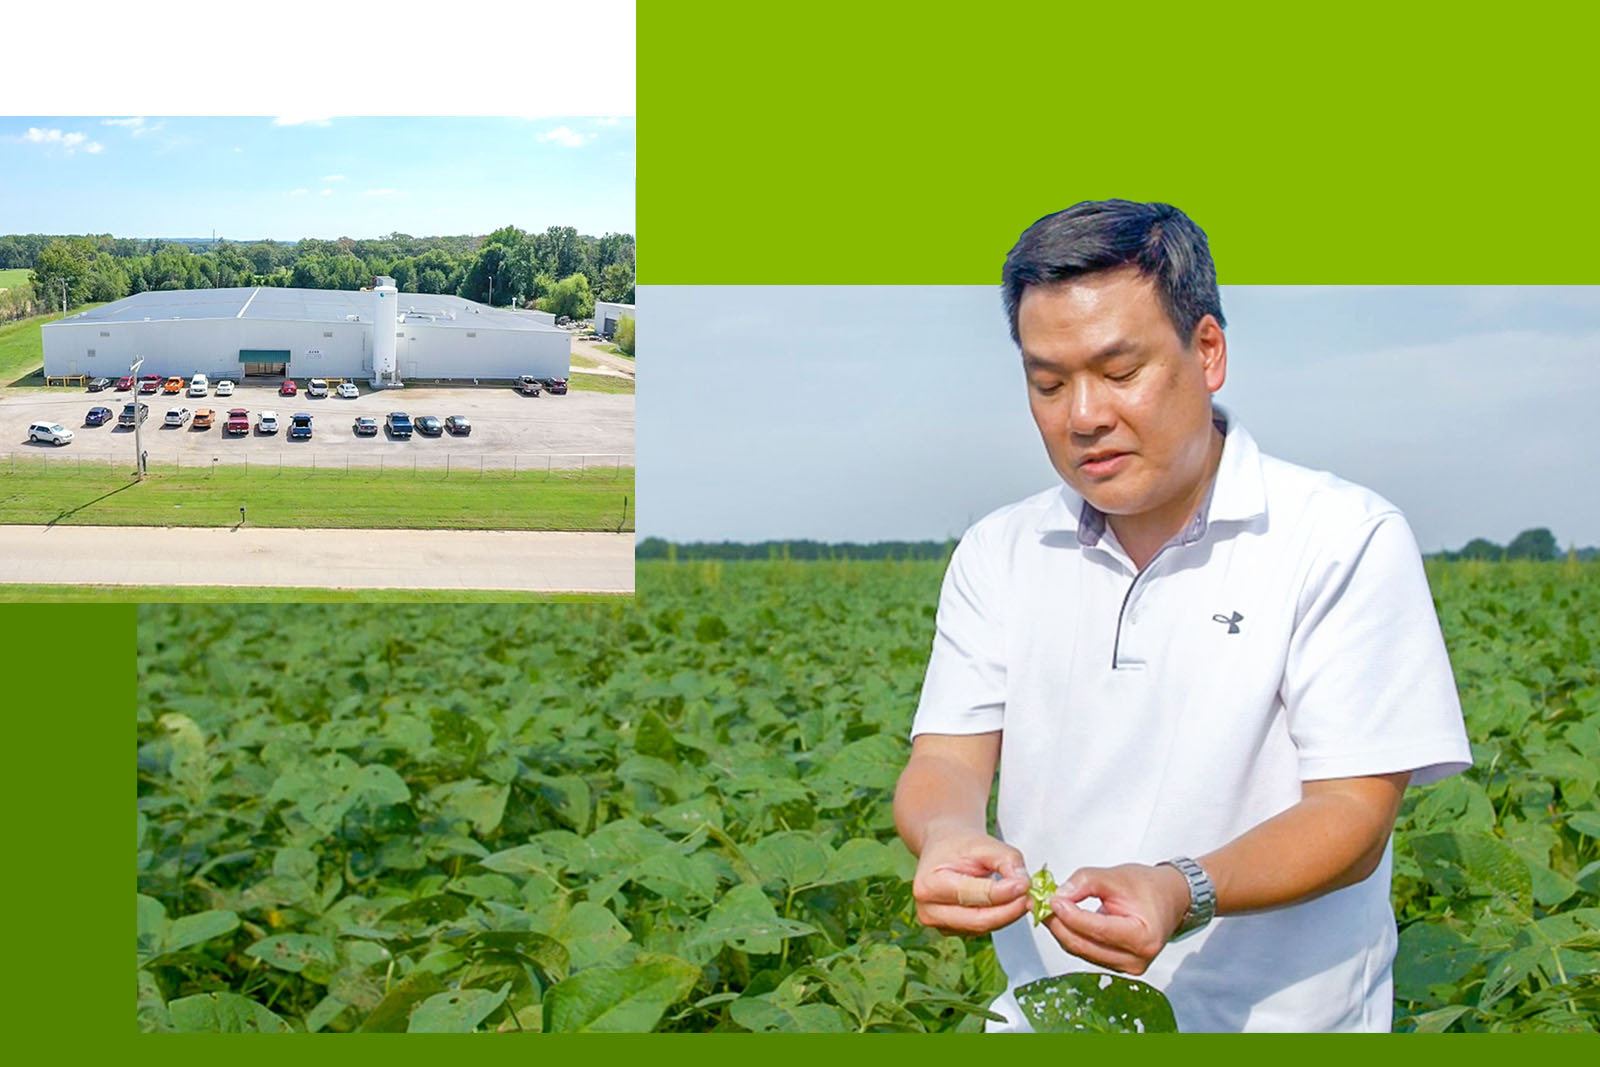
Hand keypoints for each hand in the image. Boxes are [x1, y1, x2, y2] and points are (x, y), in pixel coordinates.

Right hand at [910, 829, 1030, 934]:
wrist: (944, 848)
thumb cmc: (958, 845)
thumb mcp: (985, 843)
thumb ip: (1007, 861)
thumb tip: (1023, 885)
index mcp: (929, 885)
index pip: (972, 896)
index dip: (1002, 893)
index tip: (1024, 885)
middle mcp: (928, 910)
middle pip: (978, 920)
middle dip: (1010, 910)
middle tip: (1031, 897)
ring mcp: (938, 924)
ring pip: (983, 928)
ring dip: (1007, 914)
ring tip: (1021, 895)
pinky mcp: (951, 930)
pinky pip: (982, 929)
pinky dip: (999, 917)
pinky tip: (1007, 902)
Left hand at [1043, 863, 1191, 975]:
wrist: (1169, 899)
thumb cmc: (1147, 887)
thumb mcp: (1116, 876)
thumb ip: (1086, 882)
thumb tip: (1058, 895)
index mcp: (1143, 938)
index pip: (1097, 930)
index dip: (1071, 916)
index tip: (1051, 899)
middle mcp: (1136, 960)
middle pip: (1084, 945)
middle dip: (1059, 924)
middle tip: (1039, 904)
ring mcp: (1126, 967)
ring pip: (1081, 951)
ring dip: (1061, 930)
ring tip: (1047, 909)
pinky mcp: (1116, 965)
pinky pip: (1086, 952)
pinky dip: (1071, 935)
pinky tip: (1061, 919)